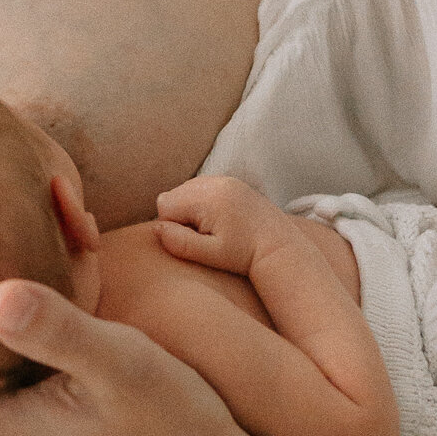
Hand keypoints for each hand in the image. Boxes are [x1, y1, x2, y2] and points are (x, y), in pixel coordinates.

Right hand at [153, 174, 281, 275]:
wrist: (279, 247)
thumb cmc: (244, 256)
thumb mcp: (212, 255)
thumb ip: (181, 243)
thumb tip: (156, 229)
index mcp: (207, 199)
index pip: (164, 207)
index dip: (173, 228)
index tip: (195, 242)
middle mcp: (214, 182)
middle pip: (172, 196)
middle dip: (179, 217)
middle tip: (204, 237)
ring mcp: (224, 179)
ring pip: (184, 191)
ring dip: (190, 209)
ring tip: (213, 230)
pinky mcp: (230, 181)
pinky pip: (200, 188)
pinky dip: (202, 202)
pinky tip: (219, 220)